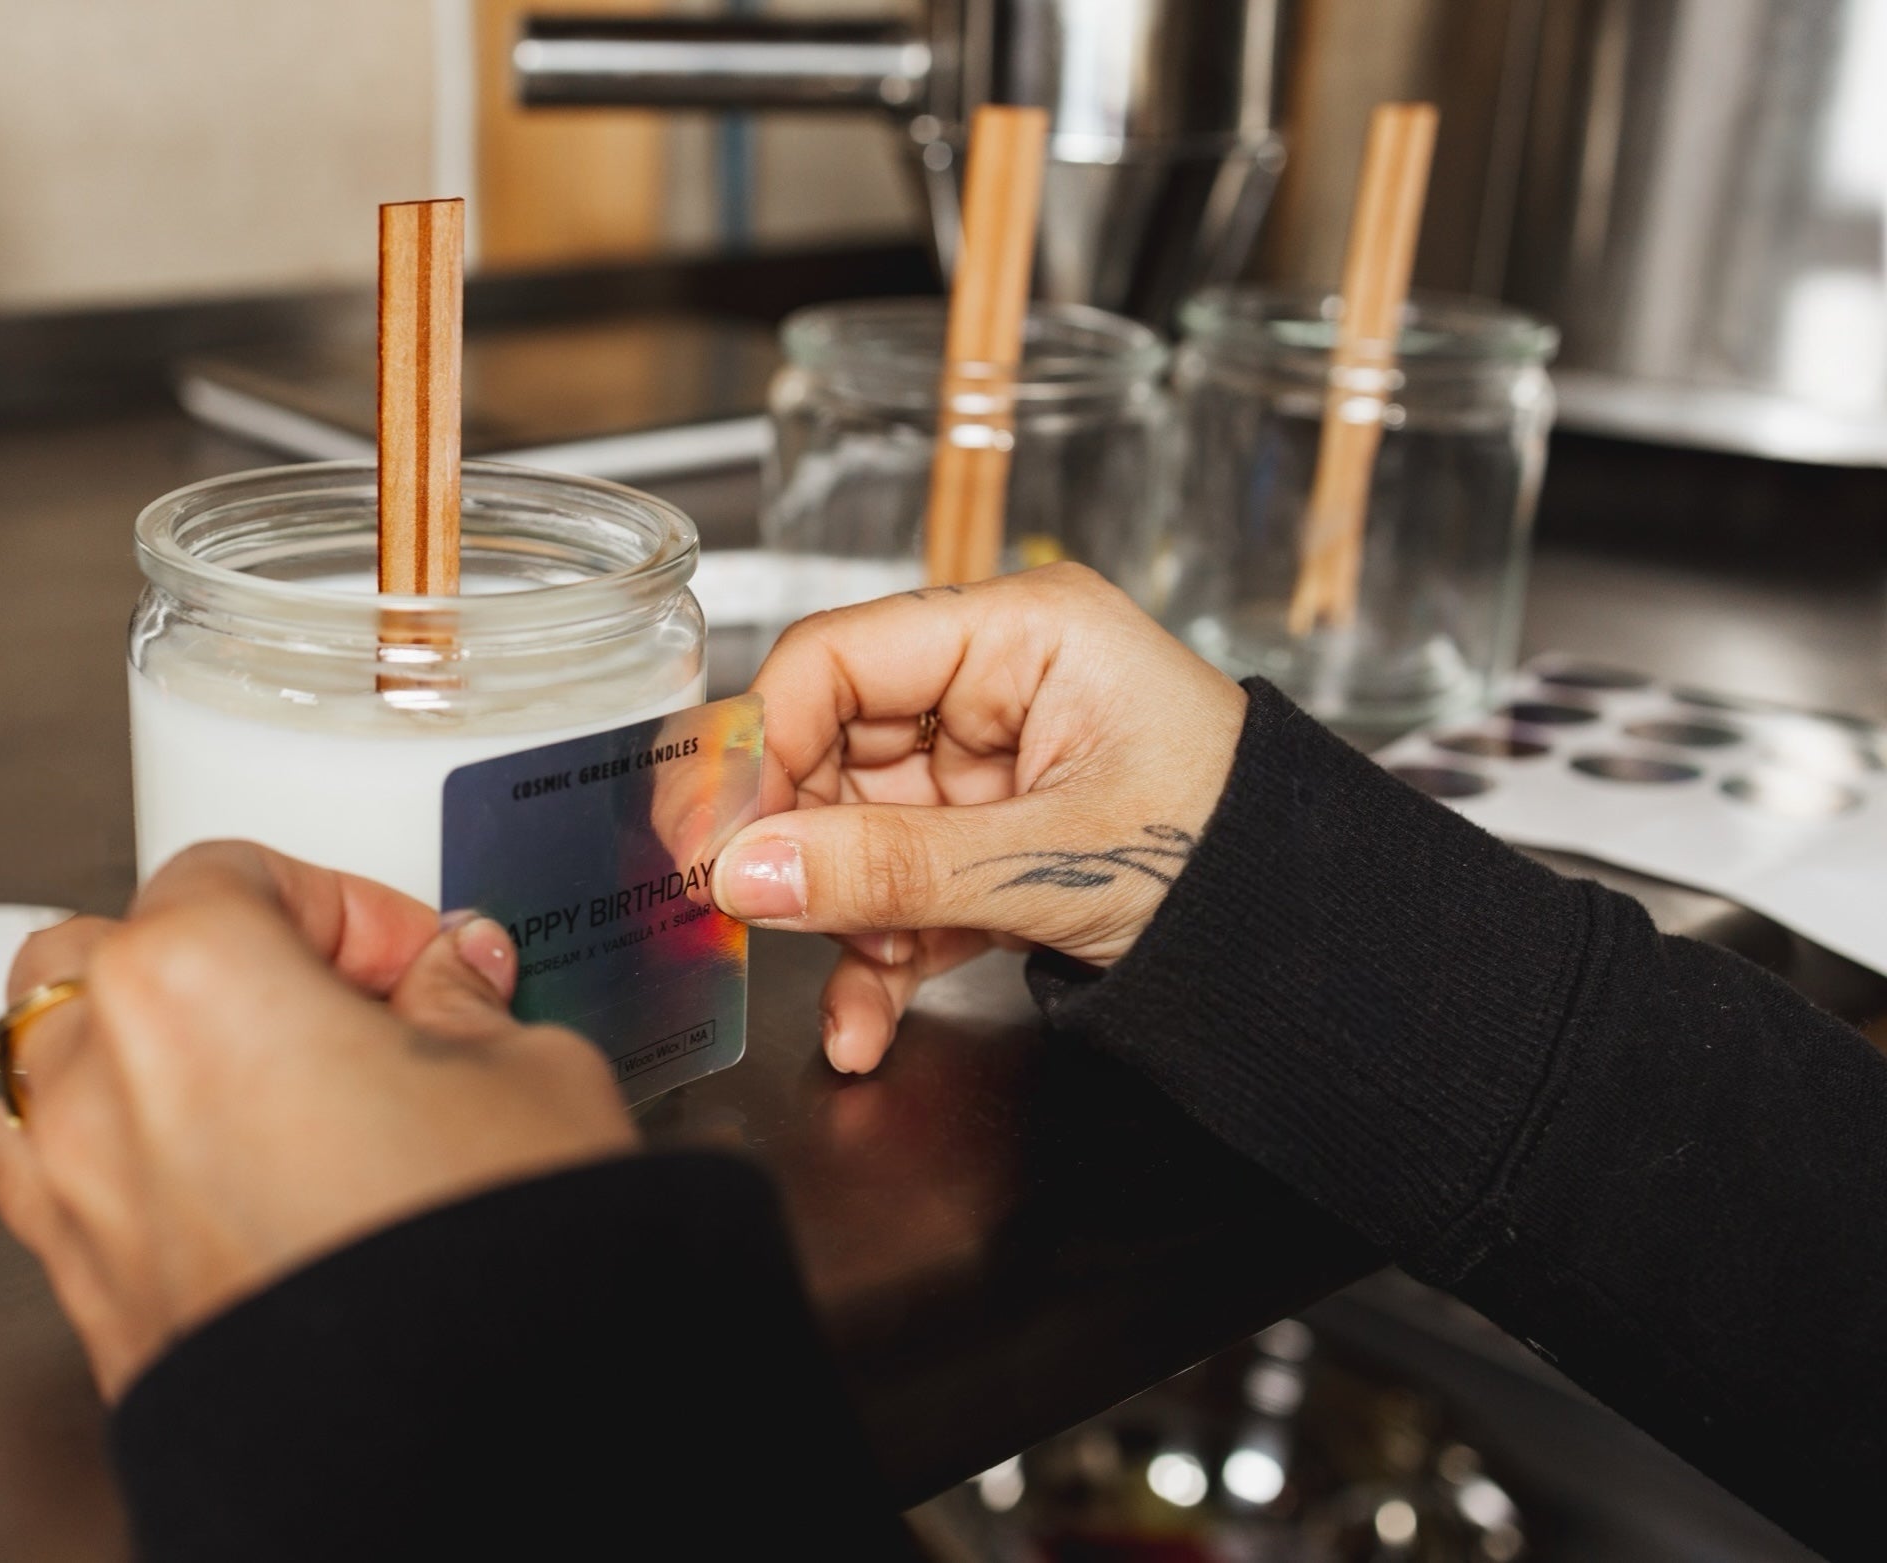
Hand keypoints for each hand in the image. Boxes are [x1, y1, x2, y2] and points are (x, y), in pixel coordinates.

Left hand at [0, 842, 636, 1399]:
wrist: (461, 1447)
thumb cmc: (484, 1259)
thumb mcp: (529, 1073)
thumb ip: (470, 1003)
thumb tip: (454, 986)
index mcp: (192, 980)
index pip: (238, 874)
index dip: (348, 906)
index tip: (413, 960)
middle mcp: (100, 1085)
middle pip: (103, 955)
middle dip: (211, 962)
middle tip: (335, 1007)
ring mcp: (78, 1206)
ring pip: (52, 1077)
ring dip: (139, 1063)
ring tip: (261, 1092)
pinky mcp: (95, 1312)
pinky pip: (66, 1196)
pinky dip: (126, 1171)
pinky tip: (227, 1190)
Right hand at [712, 564, 1246, 1074]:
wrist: (1334, 959)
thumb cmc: (1245, 860)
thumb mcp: (1055, 861)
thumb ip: (889, 869)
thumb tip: (743, 873)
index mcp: (1020, 634)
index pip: (837, 660)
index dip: (764, 744)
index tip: (717, 834)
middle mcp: (995, 690)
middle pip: (832, 753)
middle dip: (803, 853)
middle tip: (752, 920)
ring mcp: (992, 775)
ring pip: (857, 838)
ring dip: (843, 925)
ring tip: (857, 993)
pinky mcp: (996, 851)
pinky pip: (901, 893)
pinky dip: (880, 960)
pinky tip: (867, 1021)